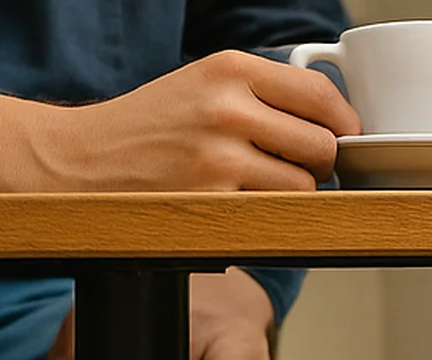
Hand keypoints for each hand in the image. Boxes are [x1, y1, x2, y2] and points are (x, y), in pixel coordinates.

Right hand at [0, 49, 358, 193]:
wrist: (84, 160)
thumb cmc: (148, 128)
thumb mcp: (201, 86)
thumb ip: (259, 94)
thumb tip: (328, 120)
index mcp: (229, 68)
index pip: (319, 94)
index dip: (344, 122)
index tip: (348, 137)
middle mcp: (228, 107)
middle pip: (322, 145)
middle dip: (320, 164)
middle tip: (300, 170)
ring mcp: (220, 157)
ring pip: (303, 187)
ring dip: (295, 197)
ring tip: (263, 191)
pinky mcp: (212, 202)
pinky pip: (271, 217)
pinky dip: (268, 219)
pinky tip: (244, 209)